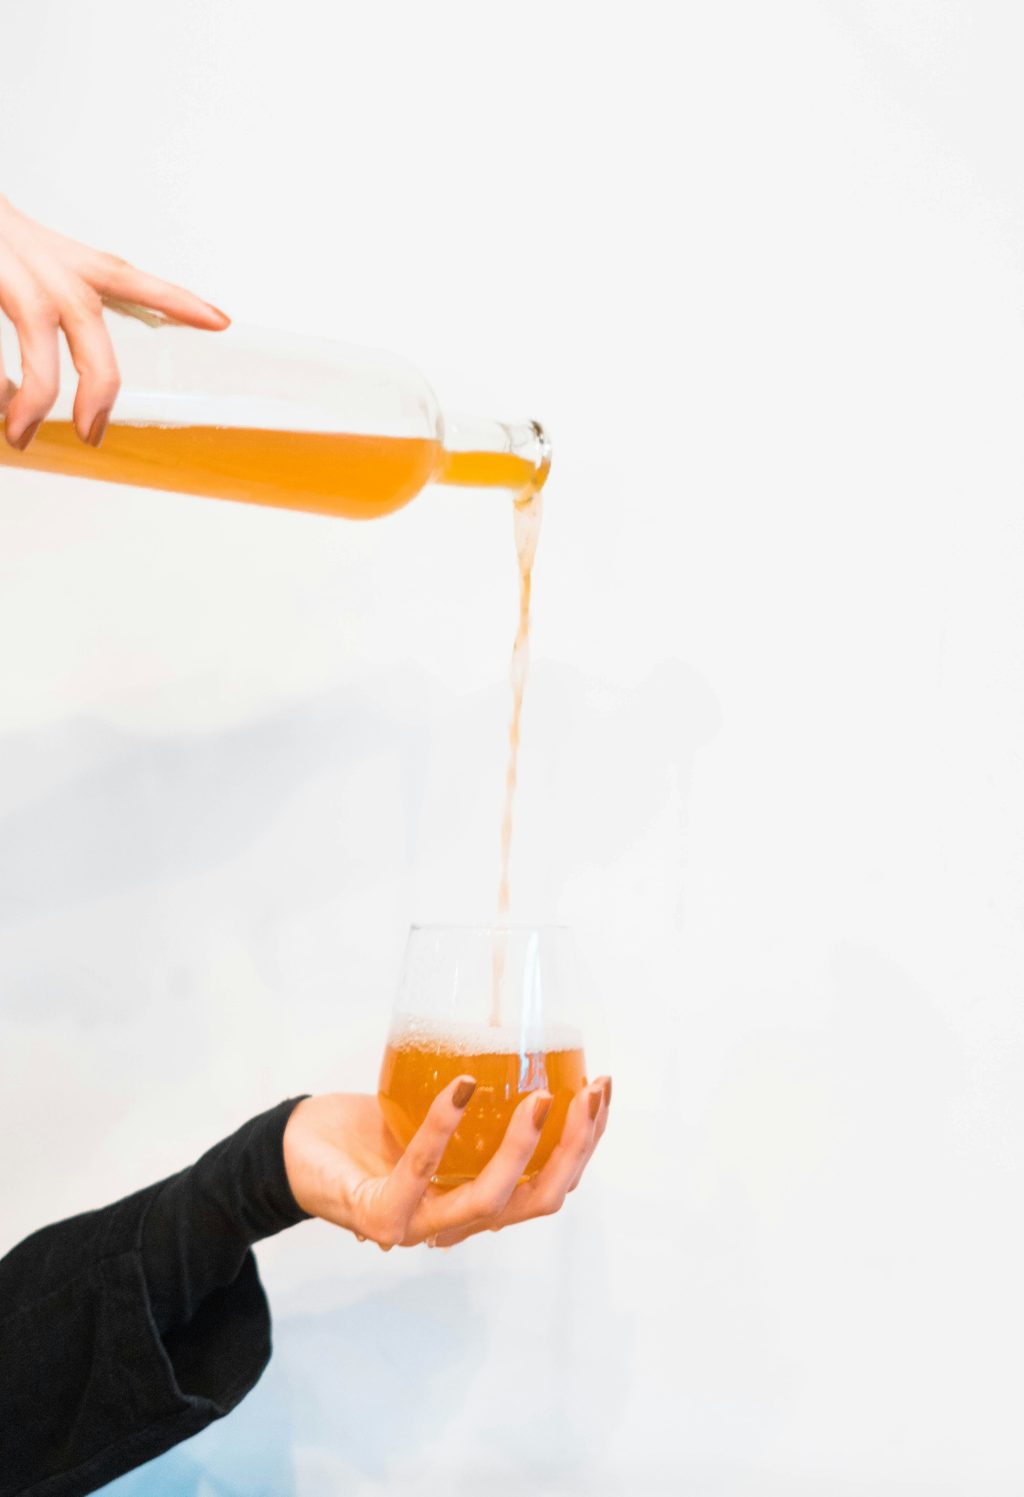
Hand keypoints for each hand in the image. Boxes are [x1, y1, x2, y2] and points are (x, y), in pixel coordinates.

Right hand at [0, 195, 227, 450]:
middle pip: (86, 323)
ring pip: (36, 339)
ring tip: (21, 435)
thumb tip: (66, 377)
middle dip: (97, 386)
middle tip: (92, 435)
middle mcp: (38, 261)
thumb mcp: (26, 256)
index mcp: (59, 258)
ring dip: (32, 396)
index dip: (175, 299)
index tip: (221, 320)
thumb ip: (55, 298)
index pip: (127, 276)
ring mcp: (5, 268)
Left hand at [282, 1075, 611, 1250]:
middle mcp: (457, 1221)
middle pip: (537, 1201)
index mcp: (479, 1199)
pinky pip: (421, 1170)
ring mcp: (419, 1224)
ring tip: (541, 1097)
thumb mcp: (432, 1108)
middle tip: (590, 1093)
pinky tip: (463, 1088)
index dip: (586, 1143)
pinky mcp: (378, 1214)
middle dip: (575, 1150)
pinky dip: (443, 1127)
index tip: (602, 1088)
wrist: (294, 1149)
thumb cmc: (366, 1129)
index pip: (550, 1183)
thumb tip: (522, 1034)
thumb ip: (478, 1096)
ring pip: (489, 1201)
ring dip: (523, 1149)